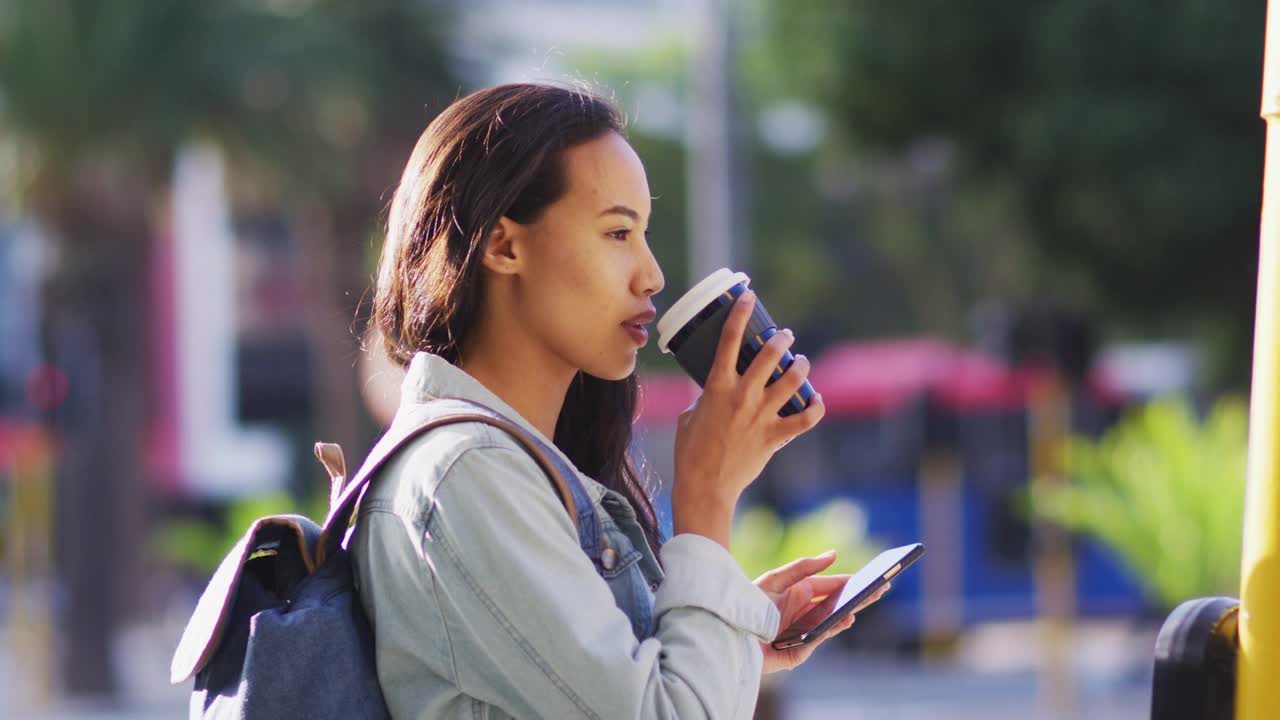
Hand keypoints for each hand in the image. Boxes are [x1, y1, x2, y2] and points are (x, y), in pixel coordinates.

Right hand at [672, 291, 825, 546]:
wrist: (704, 485)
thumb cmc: (690, 451)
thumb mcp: (689, 416)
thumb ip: (704, 398)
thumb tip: (713, 393)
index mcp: (716, 386)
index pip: (729, 340)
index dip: (740, 313)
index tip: (748, 297)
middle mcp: (742, 396)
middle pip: (769, 355)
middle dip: (780, 339)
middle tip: (784, 336)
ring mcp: (761, 415)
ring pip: (792, 381)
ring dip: (800, 367)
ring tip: (801, 362)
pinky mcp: (774, 436)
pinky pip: (804, 419)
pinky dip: (815, 409)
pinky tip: (817, 401)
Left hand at [755, 551, 889, 673]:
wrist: (728, 633)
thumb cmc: (747, 603)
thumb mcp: (775, 579)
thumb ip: (803, 567)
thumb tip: (833, 554)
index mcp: (800, 592)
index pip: (832, 586)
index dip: (851, 582)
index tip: (871, 577)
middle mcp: (805, 612)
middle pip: (837, 605)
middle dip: (858, 598)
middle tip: (881, 590)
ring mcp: (804, 632)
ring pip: (832, 623)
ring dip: (847, 614)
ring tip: (861, 605)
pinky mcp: (799, 651)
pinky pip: (819, 638)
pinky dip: (831, 629)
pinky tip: (843, 620)